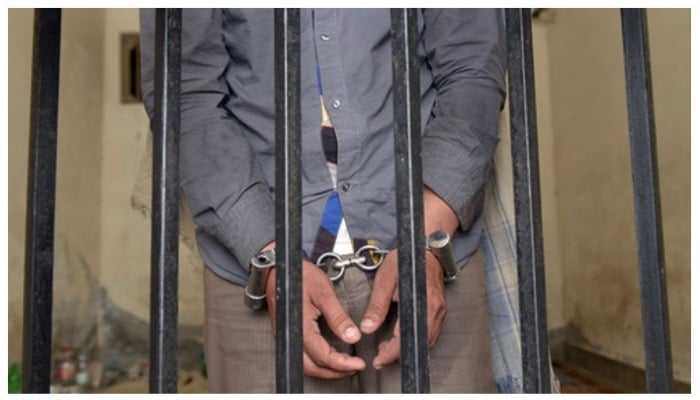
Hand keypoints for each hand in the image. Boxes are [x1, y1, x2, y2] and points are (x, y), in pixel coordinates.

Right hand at [265, 259, 366, 378]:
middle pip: (312, 367)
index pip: (322, 356)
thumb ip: (338, 317)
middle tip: (354, 367)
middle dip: (335, 372)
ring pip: (305, 365)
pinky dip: (317, 362)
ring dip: (325, 369)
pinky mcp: (288, 334)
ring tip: (344, 365)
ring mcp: (288, 336)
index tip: (358, 364)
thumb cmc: (298, 276)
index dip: (342, 363)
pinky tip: (329, 356)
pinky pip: (301, 356)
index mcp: (300, 327)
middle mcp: (291, 336)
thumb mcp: (324, 293)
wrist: (278, 269)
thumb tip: (353, 336)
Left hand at [359, 186, 456, 368]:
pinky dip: (414, 339)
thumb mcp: (385, 280)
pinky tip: (400, 338)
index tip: (378, 360)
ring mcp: (440, 311)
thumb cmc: (406, 261)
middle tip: (379, 358)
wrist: (425, 248)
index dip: (391, 353)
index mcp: (422, 303)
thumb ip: (377, 306)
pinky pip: (429, 333)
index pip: (406, 338)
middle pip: (418, 343)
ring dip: (406, 348)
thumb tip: (367, 328)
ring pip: (425, 340)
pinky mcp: (439, 310)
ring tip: (386, 349)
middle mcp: (435, 311)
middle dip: (397, 354)